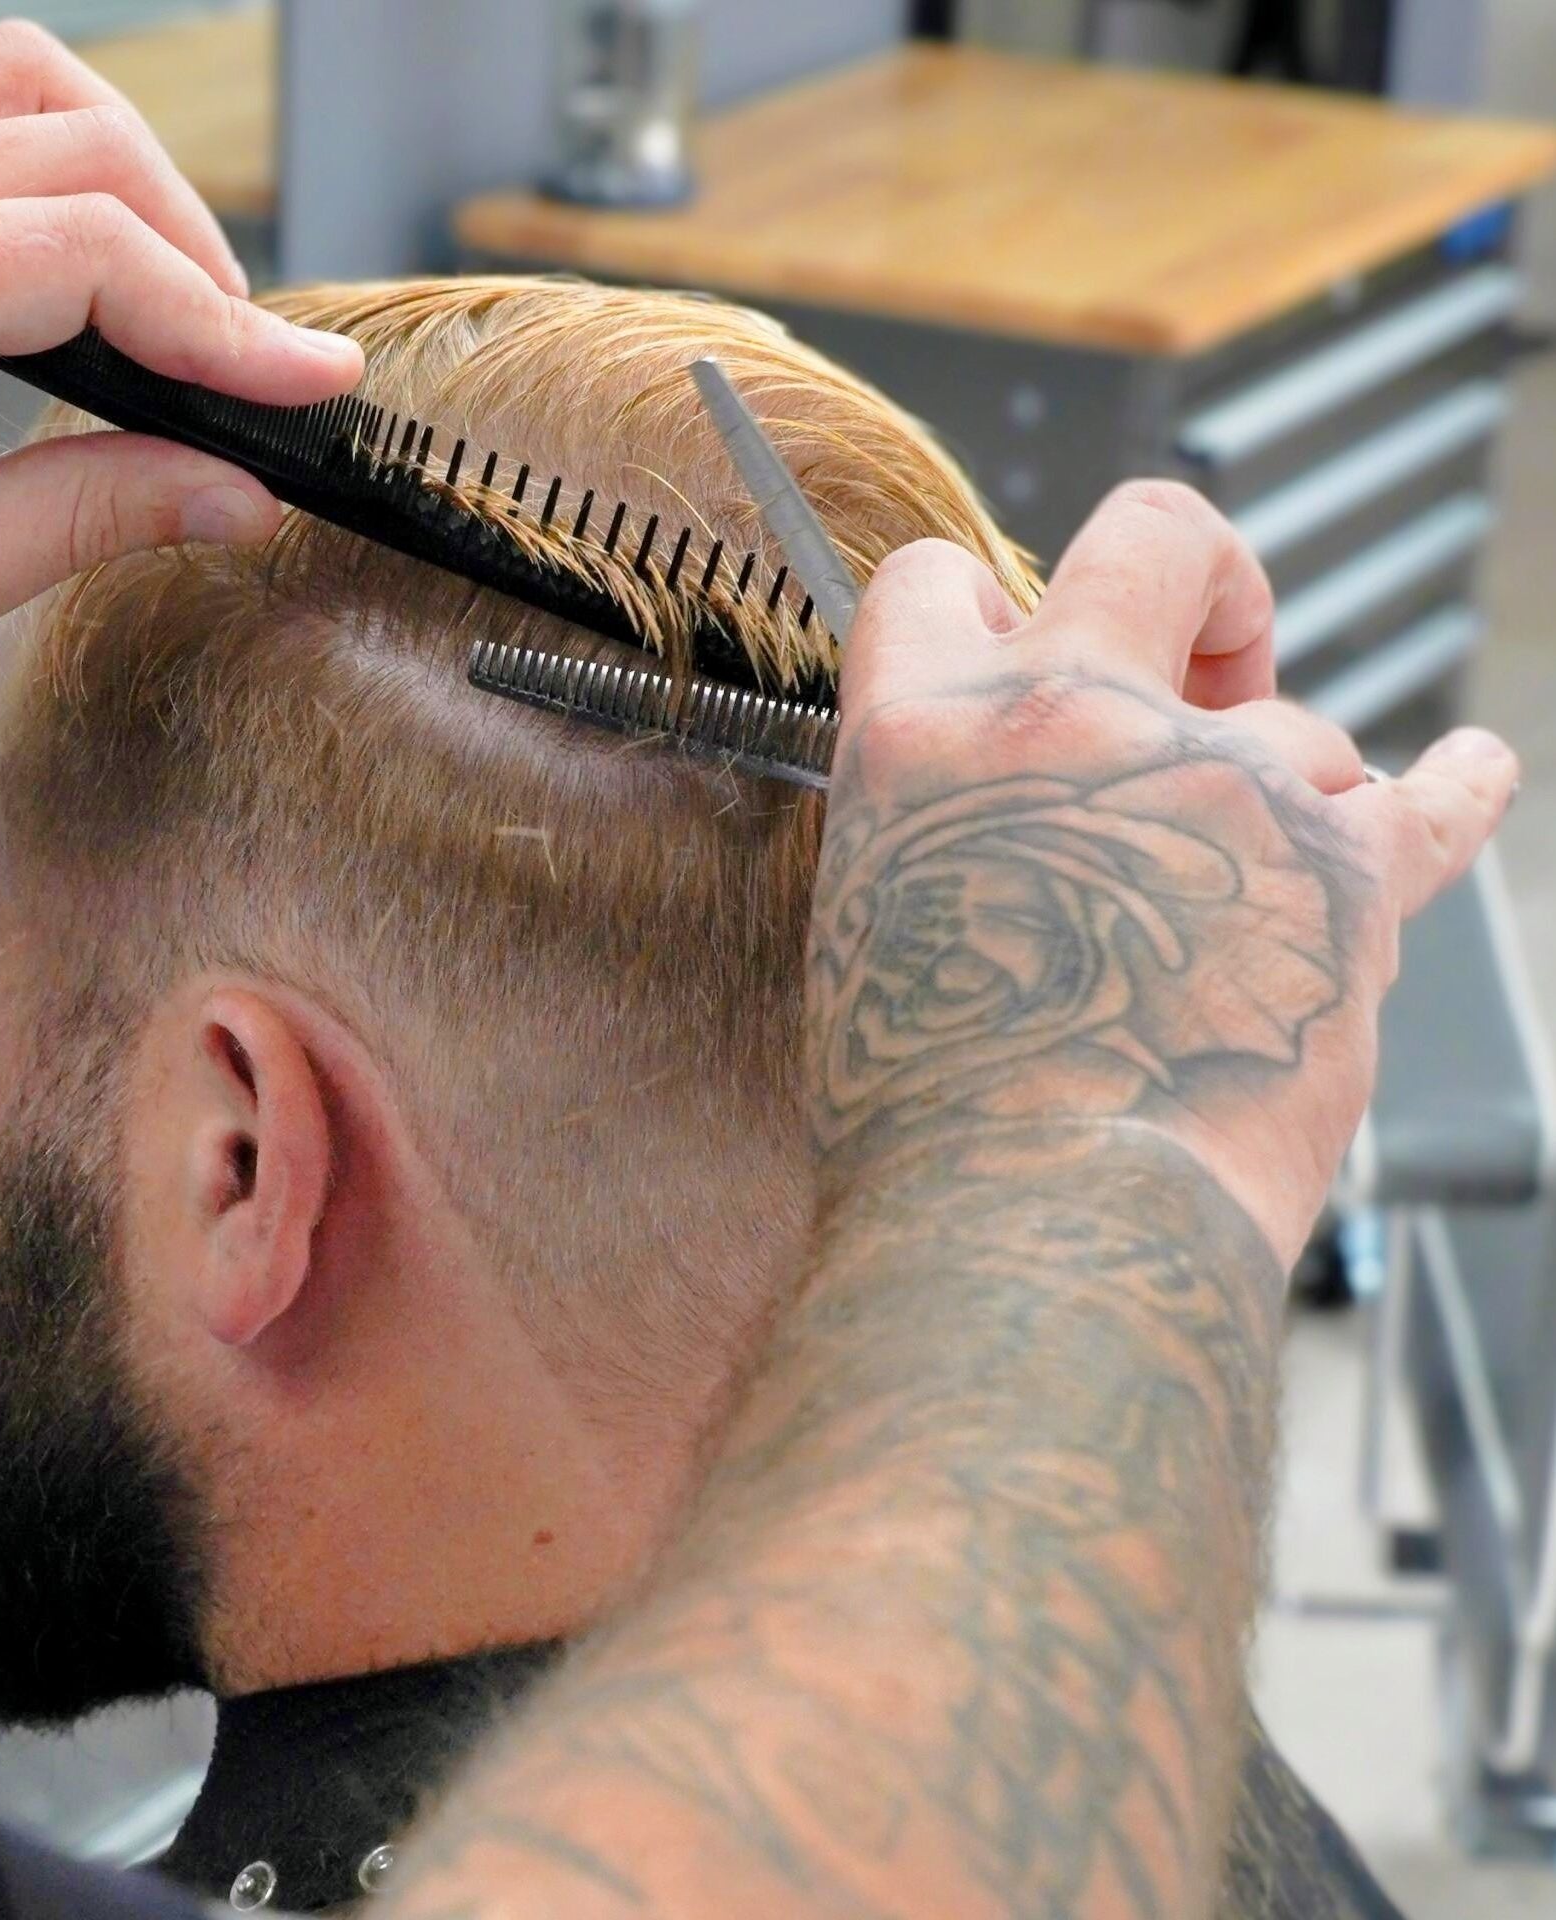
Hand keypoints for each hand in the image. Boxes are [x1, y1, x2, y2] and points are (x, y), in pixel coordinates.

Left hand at [0, 21, 360, 753]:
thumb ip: (84, 523)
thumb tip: (237, 492)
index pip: (86, 253)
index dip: (222, 323)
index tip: (309, 389)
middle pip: (69, 144)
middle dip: (190, 252)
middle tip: (245, 373)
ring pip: (4, 77)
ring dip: (113, 163)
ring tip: (165, 289)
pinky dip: (5, 115)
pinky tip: (43, 196)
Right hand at [807, 480, 1517, 1265]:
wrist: (1034, 1228)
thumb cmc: (932, 1119)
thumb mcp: (867, 932)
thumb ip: (934, 834)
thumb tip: (1000, 822)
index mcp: (924, 736)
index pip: (941, 579)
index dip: (982, 605)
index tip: (1018, 648)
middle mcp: (1075, 723)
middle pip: (1159, 536)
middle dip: (1197, 584)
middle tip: (1206, 657)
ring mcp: (1224, 784)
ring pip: (1295, 725)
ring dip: (1281, 793)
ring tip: (1240, 916)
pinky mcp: (1348, 875)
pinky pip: (1435, 805)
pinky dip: (1460, 788)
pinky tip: (1474, 770)